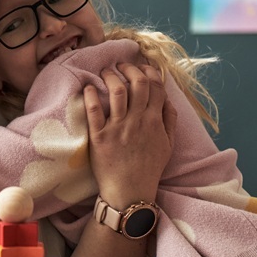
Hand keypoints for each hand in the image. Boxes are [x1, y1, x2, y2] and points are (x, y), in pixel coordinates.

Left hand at [84, 63, 174, 205]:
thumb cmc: (149, 168)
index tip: (141, 65)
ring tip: (105, 71)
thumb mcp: (168, 144)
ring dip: (111, 76)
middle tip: (121, 65)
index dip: (149, 71)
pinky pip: (94, 111)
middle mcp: (138, 121)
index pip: (155, 86)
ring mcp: (118, 128)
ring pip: (117, 92)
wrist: (130, 192)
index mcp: (154, 121)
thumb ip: (169, 120)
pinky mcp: (99, 138)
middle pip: (137, 83)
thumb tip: (167, 99)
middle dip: (129, 68)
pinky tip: (88, 87)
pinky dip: (91, 95)